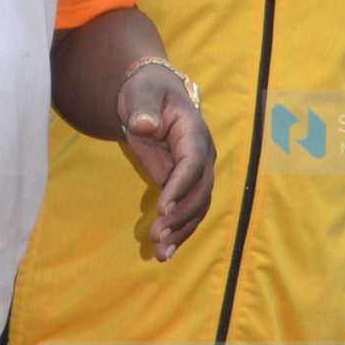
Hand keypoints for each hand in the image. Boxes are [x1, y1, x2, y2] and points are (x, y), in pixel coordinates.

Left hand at [117, 71, 214, 260]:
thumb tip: (145, 125)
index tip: (162, 207)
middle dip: (180, 217)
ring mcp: (197, 172)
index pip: (193, 164)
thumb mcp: (141, 93)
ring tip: (162, 253)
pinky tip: (167, 251)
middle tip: (158, 236)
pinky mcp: (186, 185)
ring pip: (198, 207)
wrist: (151, 95)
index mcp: (194, 133)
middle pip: (200, 192)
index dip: (180, 187)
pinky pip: (189, 211)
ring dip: (182, 231)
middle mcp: (203, 156)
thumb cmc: (146, 91)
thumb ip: (143, 108)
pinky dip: (180, 231)